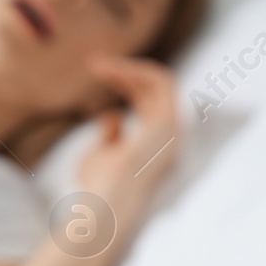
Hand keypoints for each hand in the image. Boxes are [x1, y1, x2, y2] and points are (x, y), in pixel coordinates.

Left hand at [75, 55, 179, 228]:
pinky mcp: (170, 123)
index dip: (124, 84)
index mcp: (153, 144)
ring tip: (96, 64)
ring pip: (160, 83)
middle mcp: (169, 136)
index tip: (96, 73)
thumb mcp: (98, 157)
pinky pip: (163, 83)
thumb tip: (112, 115)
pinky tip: (110, 70)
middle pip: (153, 91)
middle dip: (125, 73)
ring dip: (129, 69)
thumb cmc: (96, 186)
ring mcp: (172, 130)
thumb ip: (109, 137)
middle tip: (92, 63)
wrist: (105, 201)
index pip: (146, 104)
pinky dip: (137, 70)